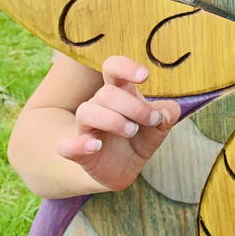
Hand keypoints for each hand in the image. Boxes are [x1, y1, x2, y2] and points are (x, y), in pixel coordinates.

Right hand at [56, 56, 180, 191]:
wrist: (125, 168)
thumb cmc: (141, 137)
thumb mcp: (159, 126)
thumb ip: (167, 114)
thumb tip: (168, 112)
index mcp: (119, 92)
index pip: (112, 68)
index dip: (125, 67)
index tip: (145, 76)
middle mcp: (99, 105)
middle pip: (106, 93)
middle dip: (132, 106)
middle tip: (151, 120)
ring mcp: (86, 128)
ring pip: (86, 111)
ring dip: (112, 120)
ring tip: (132, 131)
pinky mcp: (78, 152)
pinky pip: (66, 145)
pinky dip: (79, 144)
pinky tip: (96, 146)